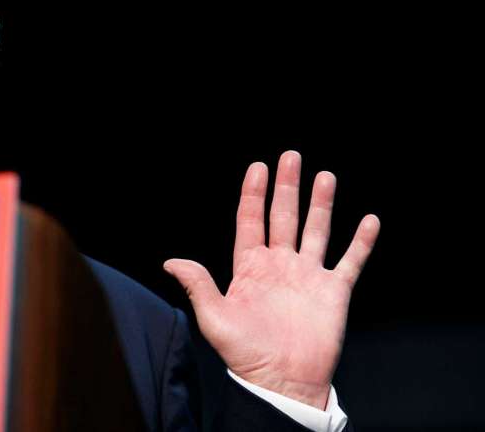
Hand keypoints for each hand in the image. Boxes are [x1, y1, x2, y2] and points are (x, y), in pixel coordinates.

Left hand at [163, 150, 379, 409]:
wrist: (282, 382)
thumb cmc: (245, 354)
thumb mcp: (214, 318)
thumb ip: (198, 285)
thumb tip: (170, 262)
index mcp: (250, 267)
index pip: (251, 220)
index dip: (253, 194)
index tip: (258, 166)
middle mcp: (280, 265)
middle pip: (284, 216)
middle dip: (287, 186)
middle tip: (291, 156)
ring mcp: (308, 276)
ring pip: (316, 230)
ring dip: (321, 204)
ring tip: (324, 176)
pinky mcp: (333, 292)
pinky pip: (350, 261)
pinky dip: (360, 242)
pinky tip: (369, 220)